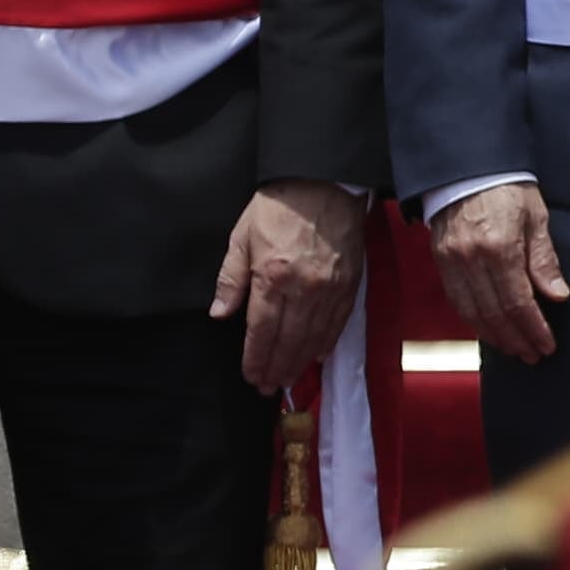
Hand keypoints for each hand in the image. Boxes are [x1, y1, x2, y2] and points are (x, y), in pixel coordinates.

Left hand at [214, 179, 366, 396]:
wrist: (325, 182)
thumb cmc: (278, 206)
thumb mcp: (242, 236)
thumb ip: (230, 278)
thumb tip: (219, 313)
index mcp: (272, 277)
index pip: (261, 330)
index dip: (255, 357)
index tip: (250, 376)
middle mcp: (303, 289)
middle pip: (288, 340)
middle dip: (276, 367)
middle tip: (267, 387)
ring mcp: (330, 288)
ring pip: (314, 336)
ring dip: (299, 361)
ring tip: (288, 378)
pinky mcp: (350, 283)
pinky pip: (338, 321)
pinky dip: (327, 341)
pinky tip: (317, 355)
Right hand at [431, 182, 569, 367]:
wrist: (467, 168)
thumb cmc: (507, 188)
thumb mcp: (536, 217)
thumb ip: (544, 259)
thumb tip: (557, 295)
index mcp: (499, 247)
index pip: (518, 302)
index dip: (533, 328)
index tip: (547, 344)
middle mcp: (471, 259)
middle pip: (494, 314)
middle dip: (516, 339)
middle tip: (533, 355)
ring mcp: (452, 262)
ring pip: (471, 313)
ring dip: (494, 336)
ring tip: (514, 348)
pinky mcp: (441, 261)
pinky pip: (457, 301)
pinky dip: (473, 320)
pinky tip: (489, 330)